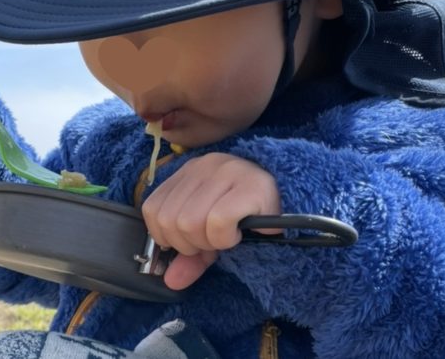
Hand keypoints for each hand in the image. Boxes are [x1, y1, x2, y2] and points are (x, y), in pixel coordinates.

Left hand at [142, 152, 281, 290]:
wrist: (291, 203)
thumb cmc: (247, 217)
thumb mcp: (210, 237)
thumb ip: (189, 257)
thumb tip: (170, 280)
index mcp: (188, 172)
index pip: (153, 210)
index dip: (167, 236)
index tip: (192, 243)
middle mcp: (204, 165)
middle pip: (170, 220)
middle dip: (190, 244)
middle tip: (214, 242)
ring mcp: (227, 171)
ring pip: (190, 222)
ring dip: (210, 242)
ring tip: (228, 237)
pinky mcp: (250, 185)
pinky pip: (218, 222)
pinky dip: (225, 238)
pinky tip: (239, 234)